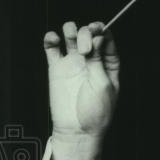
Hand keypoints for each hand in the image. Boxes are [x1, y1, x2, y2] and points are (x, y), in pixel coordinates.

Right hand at [42, 21, 119, 159]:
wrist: (77, 130)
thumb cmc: (96, 112)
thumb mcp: (102, 84)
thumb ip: (98, 60)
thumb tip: (98, 36)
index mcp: (108, 65)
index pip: (106, 39)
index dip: (102, 30)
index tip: (98, 30)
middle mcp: (91, 61)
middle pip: (88, 34)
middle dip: (86, 34)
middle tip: (85, 50)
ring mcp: (73, 63)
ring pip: (70, 34)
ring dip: (71, 30)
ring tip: (71, 39)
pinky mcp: (56, 67)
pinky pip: (52, 46)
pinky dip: (51, 38)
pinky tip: (54, 39)